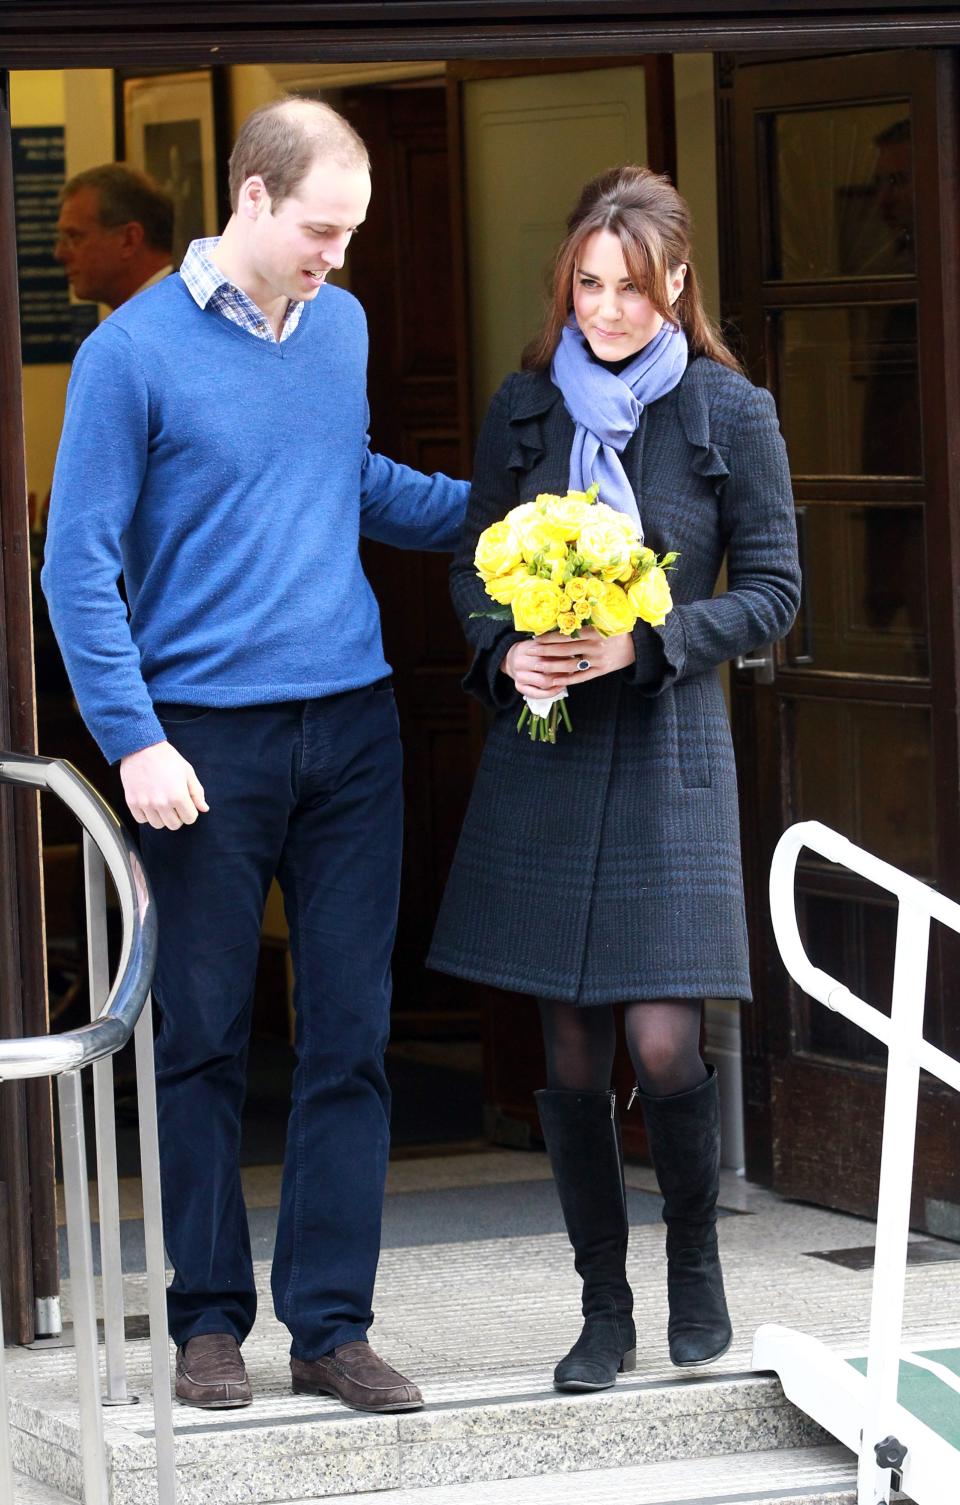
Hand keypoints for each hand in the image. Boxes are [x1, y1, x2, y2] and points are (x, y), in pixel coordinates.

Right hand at [120, 741, 208, 829]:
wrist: (141, 747)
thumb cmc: (166, 758)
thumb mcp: (187, 772)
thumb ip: (197, 792)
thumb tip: (204, 809)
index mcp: (178, 796)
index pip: (190, 819)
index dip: (190, 811)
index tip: (186, 803)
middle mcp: (161, 803)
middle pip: (174, 825)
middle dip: (177, 816)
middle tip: (174, 804)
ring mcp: (145, 804)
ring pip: (157, 825)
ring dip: (161, 817)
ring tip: (161, 802)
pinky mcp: (131, 802)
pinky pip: (141, 820)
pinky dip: (146, 815)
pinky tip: (149, 802)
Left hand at [501, 626, 634, 695]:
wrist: (636, 646)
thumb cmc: (616, 629)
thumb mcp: (604, 619)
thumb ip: (586, 617)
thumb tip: (563, 609)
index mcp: (595, 631)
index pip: (567, 635)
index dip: (549, 637)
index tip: (535, 638)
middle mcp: (596, 647)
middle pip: (565, 650)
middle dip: (545, 651)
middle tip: (530, 651)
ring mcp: (598, 661)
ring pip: (570, 665)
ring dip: (552, 666)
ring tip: (537, 665)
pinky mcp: (600, 672)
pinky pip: (580, 677)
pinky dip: (566, 680)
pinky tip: (553, 680)